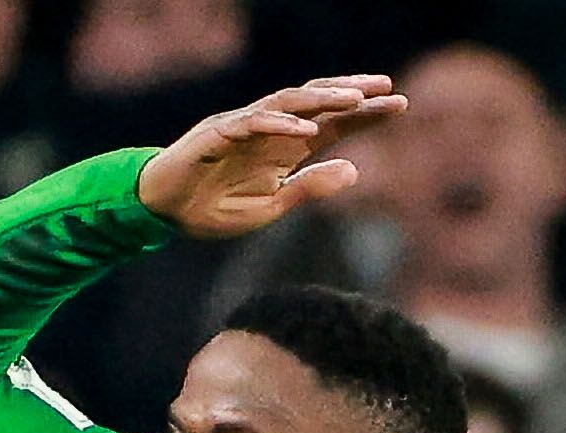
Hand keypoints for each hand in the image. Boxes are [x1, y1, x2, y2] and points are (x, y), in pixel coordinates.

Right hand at [134, 77, 403, 240]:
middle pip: (318, 103)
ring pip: (290, 103)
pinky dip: (281, 125)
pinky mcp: (219, 133)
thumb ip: (310, 188)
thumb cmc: (214, 207)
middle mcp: (270, 130)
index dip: (366, 115)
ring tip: (356, 100)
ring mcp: (245, 126)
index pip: (334, 125)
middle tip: (387, 88)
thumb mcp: (272, 206)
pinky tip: (308, 130)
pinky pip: (254, 123)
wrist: (165, 211)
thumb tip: (355, 171)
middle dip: (352, 93)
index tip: (401, 105)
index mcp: (285, 148)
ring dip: (324, 100)